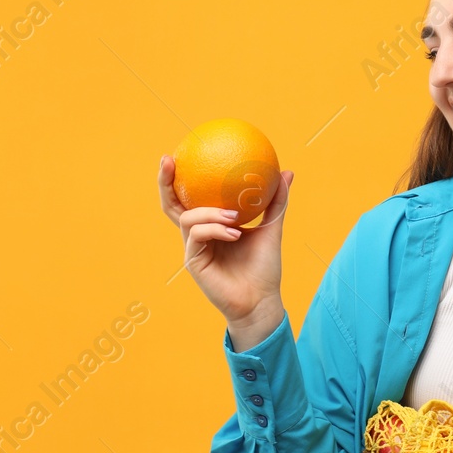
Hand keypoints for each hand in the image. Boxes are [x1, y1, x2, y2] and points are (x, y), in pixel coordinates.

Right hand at [158, 154, 291, 334]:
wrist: (262, 301)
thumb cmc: (264, 268)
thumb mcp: (272, 229)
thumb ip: (276, 202)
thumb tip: (286, 172)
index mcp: (210, 225)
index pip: (190, 197)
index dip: (180, 176)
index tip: (180, 152)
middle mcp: (197, 235)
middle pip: (171, 205)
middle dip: (165, 181)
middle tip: (169, 160)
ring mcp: (193, 248)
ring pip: (187, 218)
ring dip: (210, 212)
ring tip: (234, 216)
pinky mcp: (193, 262)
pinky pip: (198, 235)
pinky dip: (216, 229)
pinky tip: (234, 233)